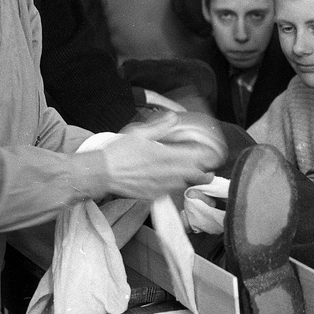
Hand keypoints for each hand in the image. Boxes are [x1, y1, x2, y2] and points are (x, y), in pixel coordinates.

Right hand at [97, 132, 213, 199]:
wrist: (102, 173)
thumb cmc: (118, 153)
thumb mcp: (139, 133)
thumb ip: (160, 126)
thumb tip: (173, 118)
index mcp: (164, 156)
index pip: (194, 157)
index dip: (206, 156)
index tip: (211, 153)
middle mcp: (166, 173)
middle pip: (195, 175)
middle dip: (204, 171)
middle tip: (208, 167)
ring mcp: (160, 186)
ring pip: (185, 184)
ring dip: (191, 178)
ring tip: (194, 173)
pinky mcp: (152, 195)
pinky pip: (171, 191)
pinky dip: (176, 186)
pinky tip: (173, 180)